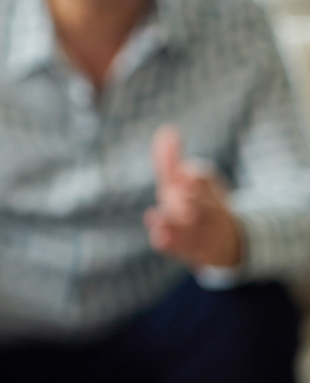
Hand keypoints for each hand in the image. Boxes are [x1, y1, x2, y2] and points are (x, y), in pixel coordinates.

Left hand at [144, 125, 243, 268]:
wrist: (225, 242)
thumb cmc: (198, 204)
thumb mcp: (187, 182)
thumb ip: (172, 161)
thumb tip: (167, 130)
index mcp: (208, 191)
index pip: (204, 181)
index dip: (194, 177)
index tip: (181, 174)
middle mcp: (210, 213)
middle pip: (206, 206)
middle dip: (195, 200)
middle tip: (180, 191)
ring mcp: (204, 234)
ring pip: (195, 230)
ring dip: (177, 224)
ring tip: (156, 216)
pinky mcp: (195, 252)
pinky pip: (182, 250)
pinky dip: (171, 244)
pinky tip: (158, 237)